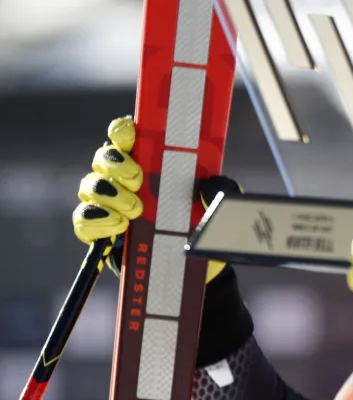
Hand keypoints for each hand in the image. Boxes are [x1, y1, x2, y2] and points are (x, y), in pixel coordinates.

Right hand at [71, 116, 231, 281]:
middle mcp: (124, 179)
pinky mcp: (100, 231)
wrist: (193, 268)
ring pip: (91, 186)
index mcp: (151, 163)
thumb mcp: (219, 206)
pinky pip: (84, 219)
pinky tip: (119, 226)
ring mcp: (108, 204)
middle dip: (116, 164)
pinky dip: (98, 220)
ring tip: (136, 210)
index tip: (130, 136)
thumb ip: (221, 189)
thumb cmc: (202, 226)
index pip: (127, 137)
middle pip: (103, 157)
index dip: (123, 131)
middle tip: (138, 180)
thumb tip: (210, 181)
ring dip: (109, 193)